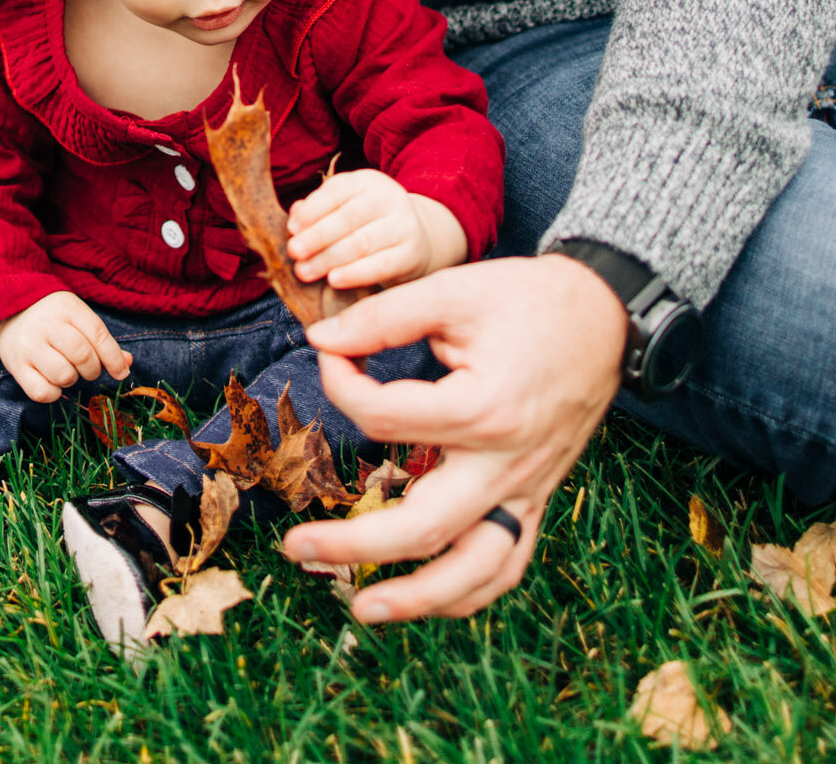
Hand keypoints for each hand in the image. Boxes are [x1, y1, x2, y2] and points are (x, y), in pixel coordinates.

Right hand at [0, 291, 132, 402]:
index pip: (98, 334)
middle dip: (93, 369)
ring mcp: (29, 347)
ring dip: (73, 379)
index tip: (121, 372)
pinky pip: (42, 392)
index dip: (114, 358)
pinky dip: (53, 393)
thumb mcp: (78, 317)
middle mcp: (47, 326)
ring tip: (67, 370)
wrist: (8, 312)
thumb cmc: (52, 318)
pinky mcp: (16, 367)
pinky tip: (52, 381)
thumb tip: (127, 364)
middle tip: (88, 368)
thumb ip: (102, 340)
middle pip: (83, 356)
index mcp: (67, 308)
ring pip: (64, 375)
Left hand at [280, 254, 626, 620]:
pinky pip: (507, 563)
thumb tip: (324, 342)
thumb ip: (385, 317)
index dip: (340, 383)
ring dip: (416, 599)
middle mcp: (506, 463)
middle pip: (423, 525)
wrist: (604, 315)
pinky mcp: (537, 498)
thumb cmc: (528, 299)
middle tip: (295, 546)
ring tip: (360, 608)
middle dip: (354, 544)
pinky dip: (467, 592)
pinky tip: (428, 599)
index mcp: (483, 408)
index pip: (384, 417)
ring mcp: (526, 488)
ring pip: (473, 570)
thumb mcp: (453, 291)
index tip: (328, 354)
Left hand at [287, 170, 466, 287]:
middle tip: (293, 252)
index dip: (312, 209)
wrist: (415, 239)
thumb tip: (294, 215)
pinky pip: (381, 265)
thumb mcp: (345, 207)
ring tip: (304, 271)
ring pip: (361, 243)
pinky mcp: (412, 253)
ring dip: (328, 259)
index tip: (291, 228)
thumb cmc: (367, 223)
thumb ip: (319, 209)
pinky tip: (333, 281)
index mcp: (367, 181)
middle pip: (348, 217)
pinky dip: (355, 274)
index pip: (337, 190)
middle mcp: (389, 198)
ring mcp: (404, 225)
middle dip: (316, 236)